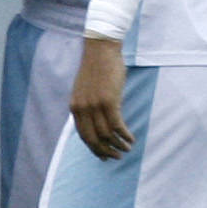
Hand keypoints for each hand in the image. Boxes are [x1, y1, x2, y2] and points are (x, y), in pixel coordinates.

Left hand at [72, 38, 134, 159]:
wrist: (101, 50)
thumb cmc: (97, 67)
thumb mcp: (86, 90)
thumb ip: (88, 106)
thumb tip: (97, 122)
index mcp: (75, 107)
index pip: (83, 135)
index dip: (94, 149)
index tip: (103, 156)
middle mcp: (83, 109)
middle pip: (94, 139)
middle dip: (105, 151)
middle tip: (116, 157)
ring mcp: (95, 106)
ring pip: (106, 134)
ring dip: (118, 145)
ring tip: (127, 148)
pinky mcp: (109, 101)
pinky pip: (117, 126)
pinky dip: (125, 135)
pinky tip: (131, 139)